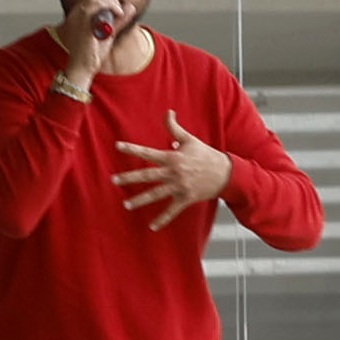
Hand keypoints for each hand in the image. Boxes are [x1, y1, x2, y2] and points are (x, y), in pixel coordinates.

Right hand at [51, 0, 128, 90]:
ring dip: (111, 0)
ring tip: (119, 12)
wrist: (82, 68)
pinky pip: (96, 4)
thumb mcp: (108, 34)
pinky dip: (111, 5)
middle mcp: (76, 13)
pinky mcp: (82, 21)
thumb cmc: (91, 54)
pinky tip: (118, 13)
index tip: (118, 8)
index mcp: (78, 15)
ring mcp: (77, 16)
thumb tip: (130, 7)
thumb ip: (118, 21)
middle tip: (119, 10)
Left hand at [112, 118, 236, 228]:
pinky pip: (172, 211)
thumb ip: (175, 128)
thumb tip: (168, 112)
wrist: (225, 173)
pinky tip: (152, 227)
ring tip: (126, 205)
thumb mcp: (190, 140)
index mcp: (173, 157)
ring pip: (156, 194)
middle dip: (129, 178)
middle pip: (147, 176)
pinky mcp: (186, 198)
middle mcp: (174, 173)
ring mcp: (179, 187)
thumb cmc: (205, 155)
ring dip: (140, 200)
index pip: (148, 153)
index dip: (132, 149)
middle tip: (114, 180)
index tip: (118, 146)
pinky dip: (162, 220)